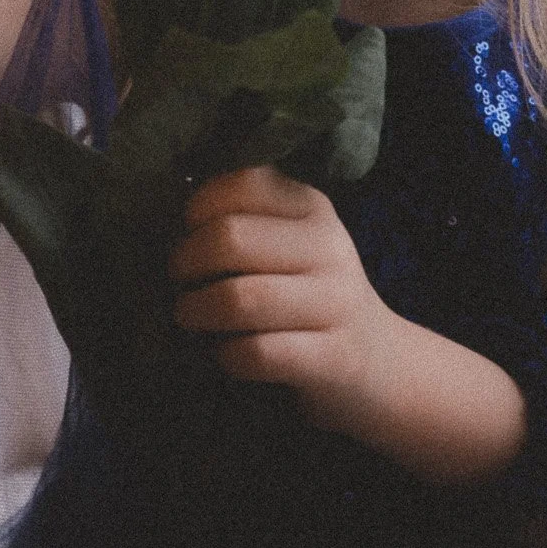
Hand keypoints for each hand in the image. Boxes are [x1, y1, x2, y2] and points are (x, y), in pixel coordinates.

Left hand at [169, 166, 400, 436]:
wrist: (380, 363)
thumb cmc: (310, 298)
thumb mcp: (290, 244)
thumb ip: (244, 221)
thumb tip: (165, 217)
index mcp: (312, 207)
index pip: (242, 183)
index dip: (198, 210)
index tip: (189, 235)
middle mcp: (329, 246)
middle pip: (230, 238)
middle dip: (187, 263)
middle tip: (181, 282)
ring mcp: (334, 303)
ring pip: (239, 298)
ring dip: (198, 312)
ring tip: (192, 317)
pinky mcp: (332, 358)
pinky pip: (256, 352)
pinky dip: (227, 357)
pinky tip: (228, 355)